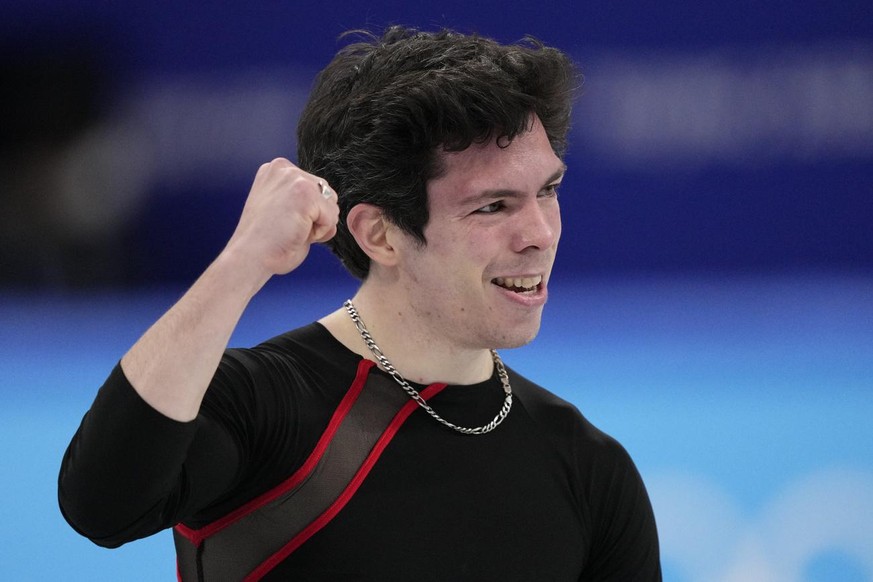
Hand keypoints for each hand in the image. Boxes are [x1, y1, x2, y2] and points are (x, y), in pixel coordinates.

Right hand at [223, 158, 339, 278]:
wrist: (250, 257)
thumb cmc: (265, 242)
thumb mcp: (282, 208)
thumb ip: (301, 199)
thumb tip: (332, 205)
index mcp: (276, 170)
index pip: (314, 188)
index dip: (307, 213)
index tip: (283, 222)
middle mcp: (284, 168)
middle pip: (327, 193)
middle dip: (316, 217)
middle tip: (289, 229)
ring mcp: (294, 178)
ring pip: (331, 204)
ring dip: (319, 225)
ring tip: (293, 231)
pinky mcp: (305, 193)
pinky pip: (331, 217)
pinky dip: (320, 233)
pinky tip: (298, 234)